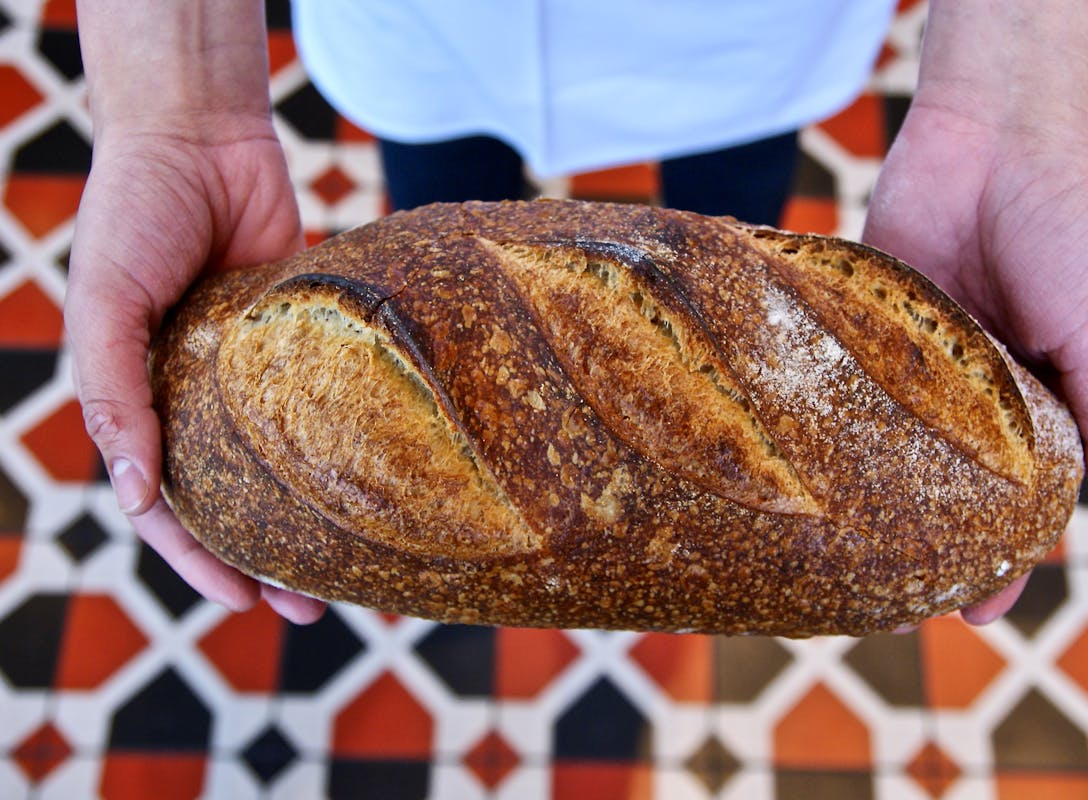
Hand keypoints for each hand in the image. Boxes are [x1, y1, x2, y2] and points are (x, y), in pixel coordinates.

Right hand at [65, 119, 325, 622]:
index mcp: (143, 404)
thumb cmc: (134, 215)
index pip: (168, 505)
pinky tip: (382, 475)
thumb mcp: (105, 302)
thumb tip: (135, 492)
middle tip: (316, 608)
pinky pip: (325, 401)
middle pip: (234, 499)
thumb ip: (113, 392)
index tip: (245, 602)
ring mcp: (253, 375)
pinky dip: (345, 441)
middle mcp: (198, 400)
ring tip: (360, 566)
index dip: (200, 560)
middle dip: (267, 559)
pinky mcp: (303, 341)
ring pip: (284, 464)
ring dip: (313, 516)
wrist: (198, 135)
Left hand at [863, 102, 1087, 624]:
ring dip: (865, 491)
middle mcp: (969, 382)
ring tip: (837, 552)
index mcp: (1032, 393)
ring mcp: (912, 351)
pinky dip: (823, 412)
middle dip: (921, 538)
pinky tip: (800, 462)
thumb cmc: (1064, 227)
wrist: (995, 132)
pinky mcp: (864, 311)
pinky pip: (839, 370)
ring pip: (882, 436)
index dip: (1002, 555)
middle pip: (940, 477)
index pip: (1016, 494)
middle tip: (891, 602)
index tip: (977, 614)